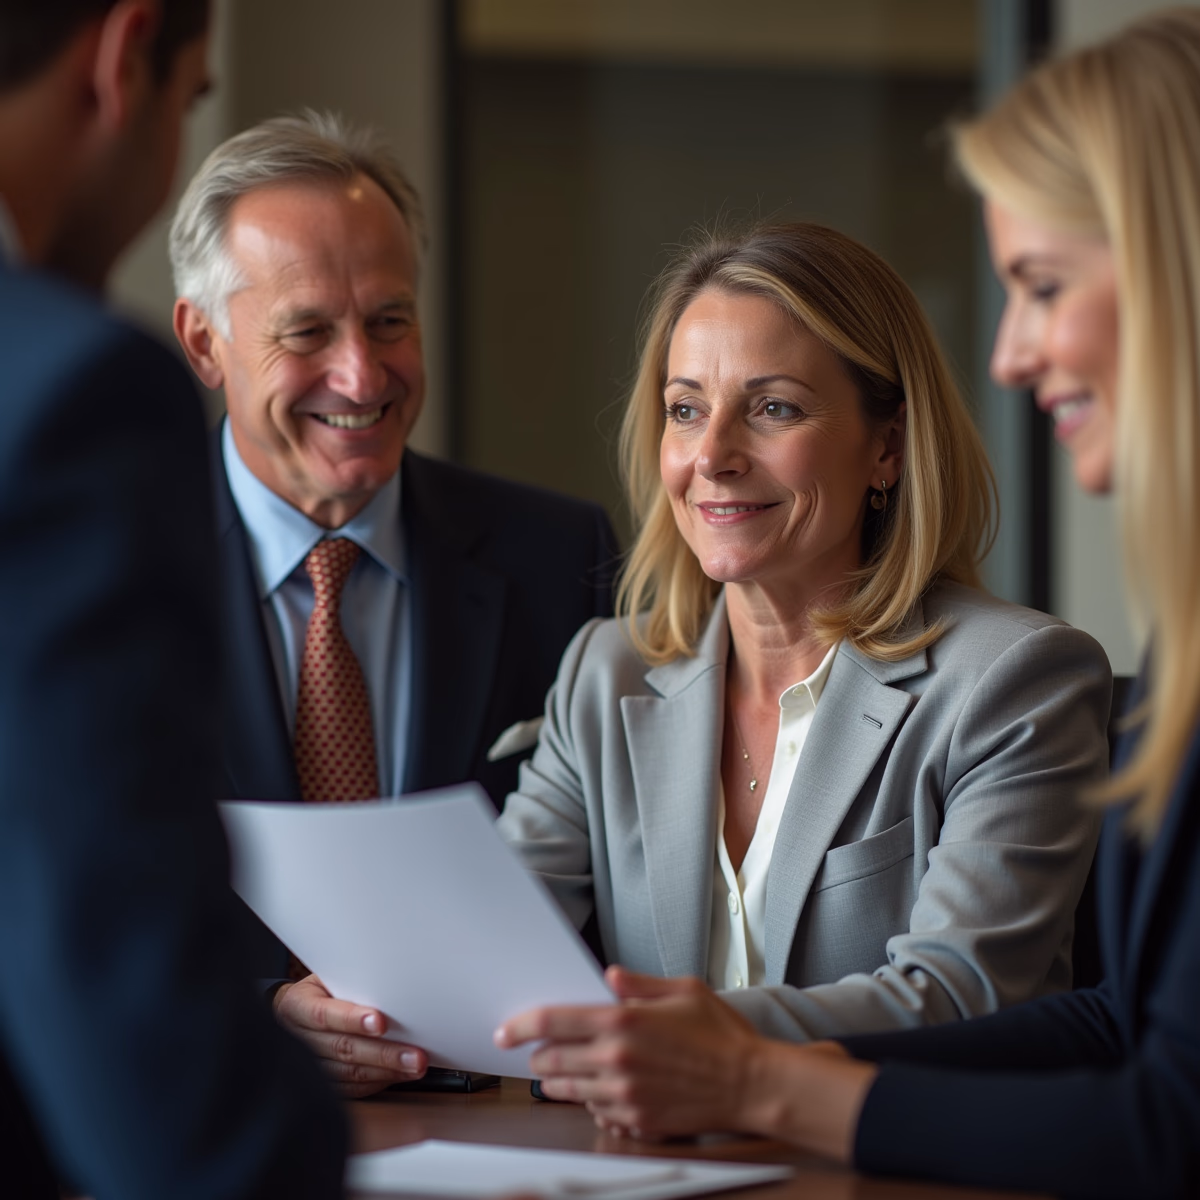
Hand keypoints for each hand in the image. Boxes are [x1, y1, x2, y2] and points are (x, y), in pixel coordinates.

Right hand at [273, 974, 426, 1097]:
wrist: (294, 1012)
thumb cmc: (320, 989)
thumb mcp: (328, 974)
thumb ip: (351, 980)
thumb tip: (390, 983)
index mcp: (297, 1006)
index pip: (323, 1014)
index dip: (352, 1019)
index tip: (381, 1022)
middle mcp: (298, 1038)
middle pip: (342, 1048)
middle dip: (382, 1053)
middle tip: (414, 1055)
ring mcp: (309, 1065)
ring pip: (349, 1072)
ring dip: (386, 1071)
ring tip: (415, 1066)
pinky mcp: (323, 1082)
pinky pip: (352, 1087)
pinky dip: (379, 1082)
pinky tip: (400, 1075)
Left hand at [495, 966, 763, 1137]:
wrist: (751, 1084)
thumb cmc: (722, 1035)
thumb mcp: (683, 990)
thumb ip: (638, 984)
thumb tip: (609, 977)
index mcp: (624, 1022)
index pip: (553, 1022)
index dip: (521, 1026)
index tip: (506, 1031)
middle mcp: (617, 1060)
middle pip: (551, 1060)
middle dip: (539, 1055)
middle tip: (541, 1050)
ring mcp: (624, 1095)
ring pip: (569, 1090)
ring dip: (561, 1080)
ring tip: (566, 1070)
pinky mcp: (636, 1121)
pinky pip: (596, 1112)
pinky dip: (592, 1100)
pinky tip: (605, 1088)